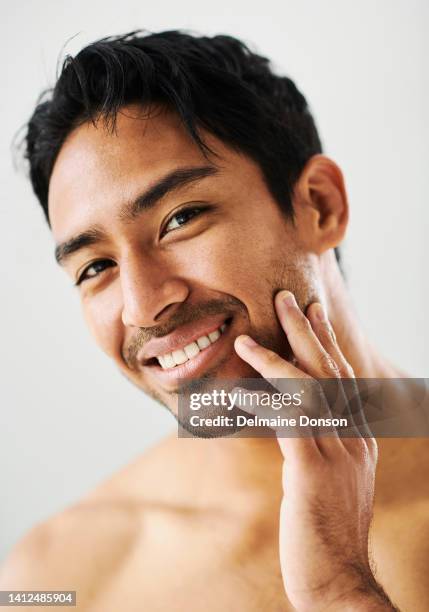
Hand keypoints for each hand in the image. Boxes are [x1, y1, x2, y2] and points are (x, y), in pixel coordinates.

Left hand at [234, 290, 397, 610]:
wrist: (338, 579)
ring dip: (281, 354)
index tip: (314, 313)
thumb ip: (318, 447)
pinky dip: (265, 394)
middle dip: (308, 331)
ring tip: (254, 331)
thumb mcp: (329, 482)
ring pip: (309, 388)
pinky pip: (288, 419)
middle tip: (290, 297)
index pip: (343, 379)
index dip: (327, 343)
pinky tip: (242, 378)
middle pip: (330, 371)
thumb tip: (294, 423)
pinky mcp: (313, 470)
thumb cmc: (326, 531)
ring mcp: (337, 452)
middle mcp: (354, 438)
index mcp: (359, 439)